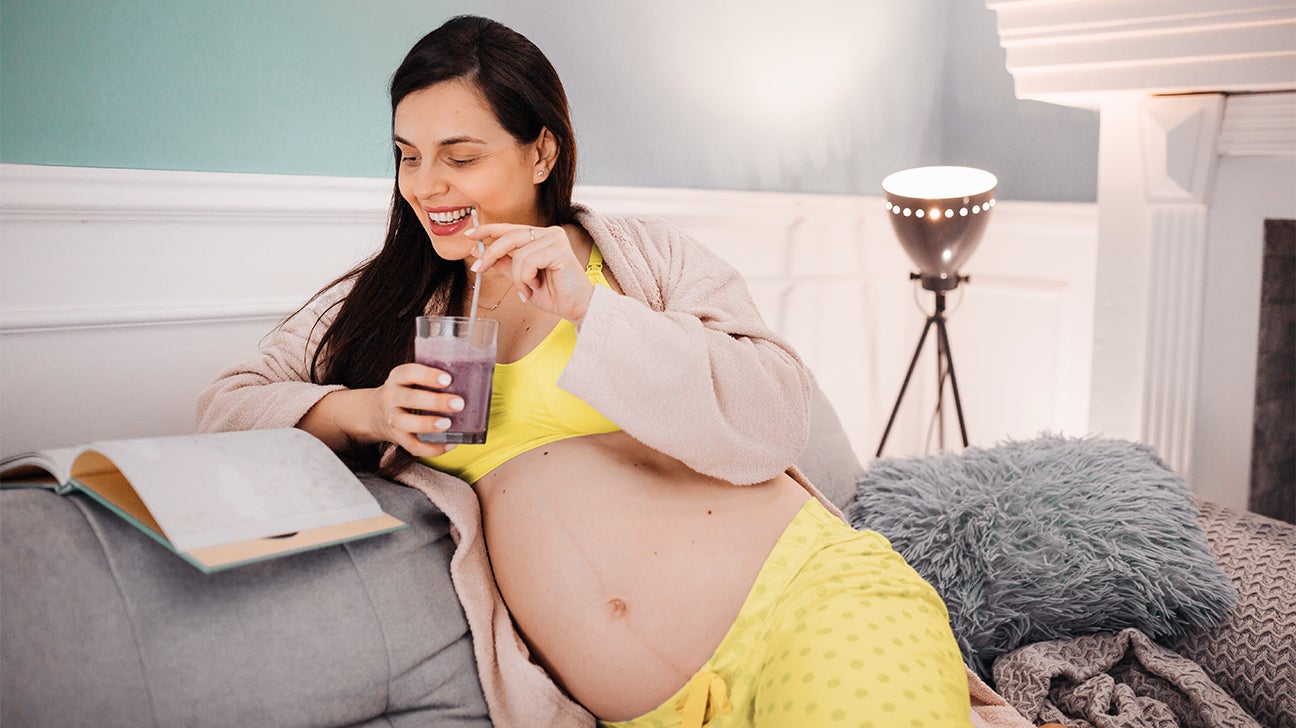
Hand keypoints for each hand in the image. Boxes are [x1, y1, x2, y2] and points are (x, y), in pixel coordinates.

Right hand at [366, 363, 464, 456]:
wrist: (375, 413)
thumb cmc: (406, 392)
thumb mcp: (411, 380)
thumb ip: (432, 379)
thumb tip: (472, 380)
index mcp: (398, 378)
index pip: (409, 372)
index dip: (428, 375)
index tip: (448, 379)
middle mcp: (391, 397)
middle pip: (410, 399)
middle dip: (435, 402)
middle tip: (459, 404)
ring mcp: (392, 418)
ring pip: (406, 423)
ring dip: (428, 424)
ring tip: (448, 424)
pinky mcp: (397, 438)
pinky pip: (412, 446)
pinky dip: (432, 449)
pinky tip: (450, 444)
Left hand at [466, 223, 593, 322]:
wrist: (578, 308)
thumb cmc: (555, 294)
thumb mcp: (522, 279)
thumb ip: (506, 264)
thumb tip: (481, 253)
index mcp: (540, 237)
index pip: (510, 229)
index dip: (488, 231)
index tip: (469, 236)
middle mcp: (549, 233)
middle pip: (510, 236)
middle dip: (490, 253)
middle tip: (478, 269)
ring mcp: (555, 239)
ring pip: (518, 254)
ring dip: (517, 277)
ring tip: (527, 289)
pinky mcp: (559, 250)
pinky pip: (528, 262)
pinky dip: (527, 278)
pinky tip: (537, 286)